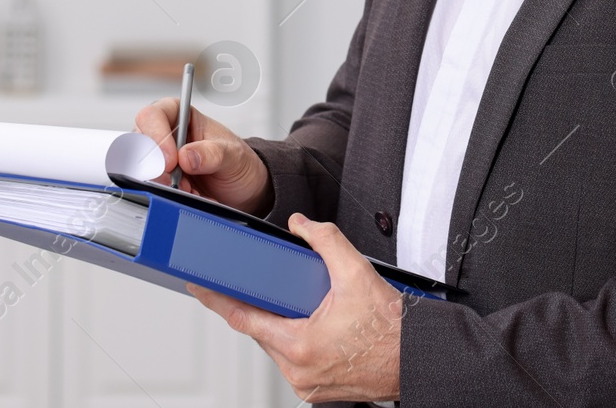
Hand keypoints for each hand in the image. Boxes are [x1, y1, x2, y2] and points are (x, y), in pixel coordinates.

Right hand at [134, 98, 271, 214]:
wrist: (243, 190)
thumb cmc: (237, 163)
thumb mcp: (233, 155)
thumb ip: (213, 153)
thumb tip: (187, 156)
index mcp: (180, 116)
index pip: (153, 116)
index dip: (156, 136)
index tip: (171, 161)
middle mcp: (164, 136)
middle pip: (139, 145)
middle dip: (158, 169)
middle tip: (178, 182)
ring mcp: (159, 161)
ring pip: (142, 172)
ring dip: (164, 186)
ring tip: (191, 190)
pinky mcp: (159, 183)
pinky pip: (151, 190)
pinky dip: (168, 198)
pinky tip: (189, 196)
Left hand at [190, 214, 403, 402]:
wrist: (416, 360)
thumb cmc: (392, 330)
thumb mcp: (357, 273)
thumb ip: (325, 241)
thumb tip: (302, 225)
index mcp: (300, 345)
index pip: (243, 318)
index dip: (216, 299)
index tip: (198, 285)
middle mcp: (298, 371)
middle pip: (260, 331)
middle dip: (256, 305)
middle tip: (255, 282)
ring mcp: (306, 384)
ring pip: (276, 347)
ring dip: (278, 324)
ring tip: (294, 302)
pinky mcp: (316, 390)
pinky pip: (292, 360)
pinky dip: (293, 339)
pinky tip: (308, 323)